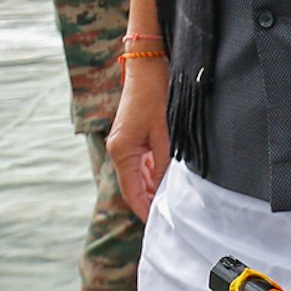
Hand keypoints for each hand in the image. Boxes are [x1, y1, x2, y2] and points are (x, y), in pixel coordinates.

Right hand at [108, 49, 171, 220]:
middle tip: (168, 216)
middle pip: (134, 184)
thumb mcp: (165, 131)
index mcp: (122, 151)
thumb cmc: (156, 94)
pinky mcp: (133, 136)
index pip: (131, 190)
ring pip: (139, 173)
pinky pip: (143, 161)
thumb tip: (166, 187)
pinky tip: (168, 178)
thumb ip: (165, 161)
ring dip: (153, 186)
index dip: (144, 208)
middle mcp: (119, 149)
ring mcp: (125, 143)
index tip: (155, 224)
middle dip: (149, 200)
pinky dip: (154, 171)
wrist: (148, 66)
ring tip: (171, 202)